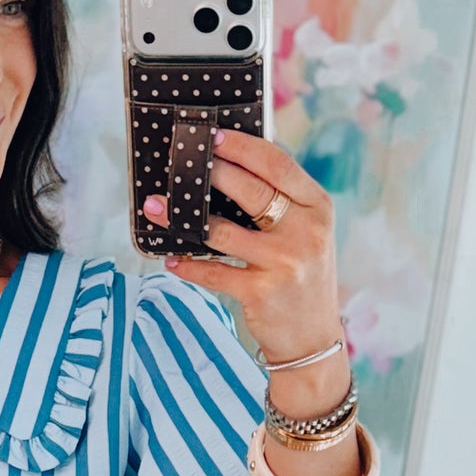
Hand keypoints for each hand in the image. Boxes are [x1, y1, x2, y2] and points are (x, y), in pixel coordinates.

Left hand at [140, 125, 342, 370]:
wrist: (313, 340)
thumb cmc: (302, 278)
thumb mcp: (308, 234)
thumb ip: (283, 202)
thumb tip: (234, 165)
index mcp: (318, 208)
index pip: (278, 165)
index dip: (242, 147)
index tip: (214, 136)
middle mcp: (305, 232)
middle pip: (250, 190)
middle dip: (212, 172)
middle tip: (182, 160)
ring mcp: (283, 263)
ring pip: (222, 231)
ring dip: (183, 218)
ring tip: (157, 206)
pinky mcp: (260, 292)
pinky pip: (212, 272)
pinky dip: (188, 265)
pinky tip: (171, 258)